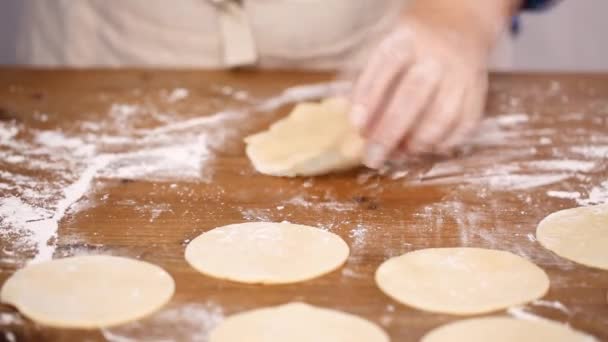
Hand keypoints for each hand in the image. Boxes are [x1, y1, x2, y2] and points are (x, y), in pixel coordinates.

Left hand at [350, 0, 516, 168]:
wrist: (456, 30)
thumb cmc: (406, 52)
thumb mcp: (380, 53)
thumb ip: (362, 85)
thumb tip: (350, 125)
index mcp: (407, 39)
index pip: (386, 64)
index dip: (369, 96)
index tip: (356, 125)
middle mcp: (436, 56)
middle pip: (414, 94)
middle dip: (390, 131)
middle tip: (372, 157)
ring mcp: (461, 76)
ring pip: (443, 115)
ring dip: (418, 142)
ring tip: (399, 153)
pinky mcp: (477, 95)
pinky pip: (463, 126)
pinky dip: (442, 144)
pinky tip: (422, 148)